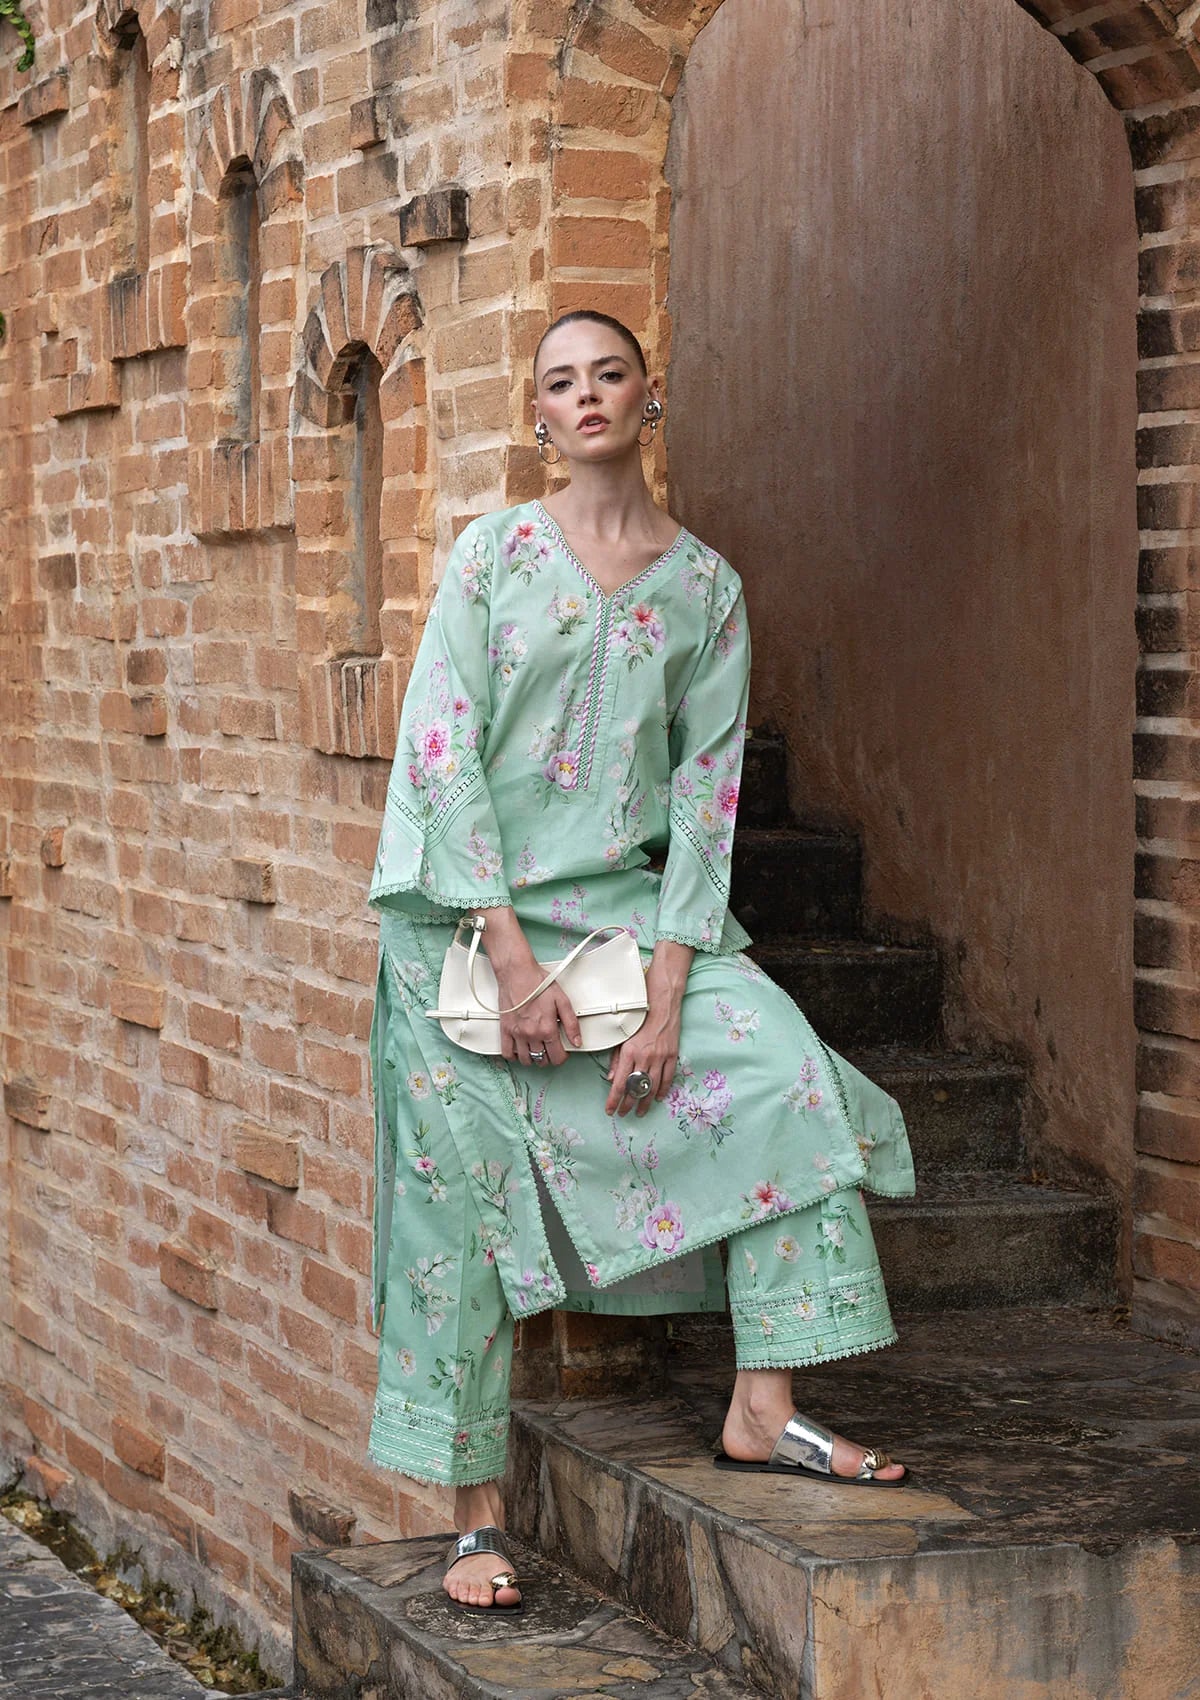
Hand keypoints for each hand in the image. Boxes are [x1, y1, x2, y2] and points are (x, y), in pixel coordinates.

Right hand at [495, 959, 582, 1067]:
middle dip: (548, 1058)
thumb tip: (577, 1041)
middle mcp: (531, 1034)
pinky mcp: (505, 1030)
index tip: (562, 1052)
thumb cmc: (538, 983)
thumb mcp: (562, 1001)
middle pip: (542, 1060)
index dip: (562, 1057)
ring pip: (525, 1060)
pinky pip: (507, 1053)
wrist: (517, 973)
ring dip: (532, 1058)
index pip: (557, 1057)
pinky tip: (519, 1050)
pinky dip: (513, 1056)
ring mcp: (517, 1034)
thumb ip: (571, 1024)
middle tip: (550, 1049)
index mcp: (547, 1028)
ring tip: (536, 1050)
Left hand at [605, 940, 692, 1116]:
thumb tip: (612, 1077)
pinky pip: (668, 1078)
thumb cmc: (640, 1014)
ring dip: (645, 1103)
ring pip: (652, 1087)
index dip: (614, 1100)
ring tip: (640, 1112)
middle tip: (623, 1114)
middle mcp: (645, 1057)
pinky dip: (662, 1090)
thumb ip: (616, 1057)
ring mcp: (660, 1057)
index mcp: (629, 1052)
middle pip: (636, 1089)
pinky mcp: (672, 1055)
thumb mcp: (623, 1034)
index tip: (610, 1110)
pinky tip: (657, 1098)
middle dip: (628, 1105)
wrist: (663, 1001)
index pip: (620, 1083)